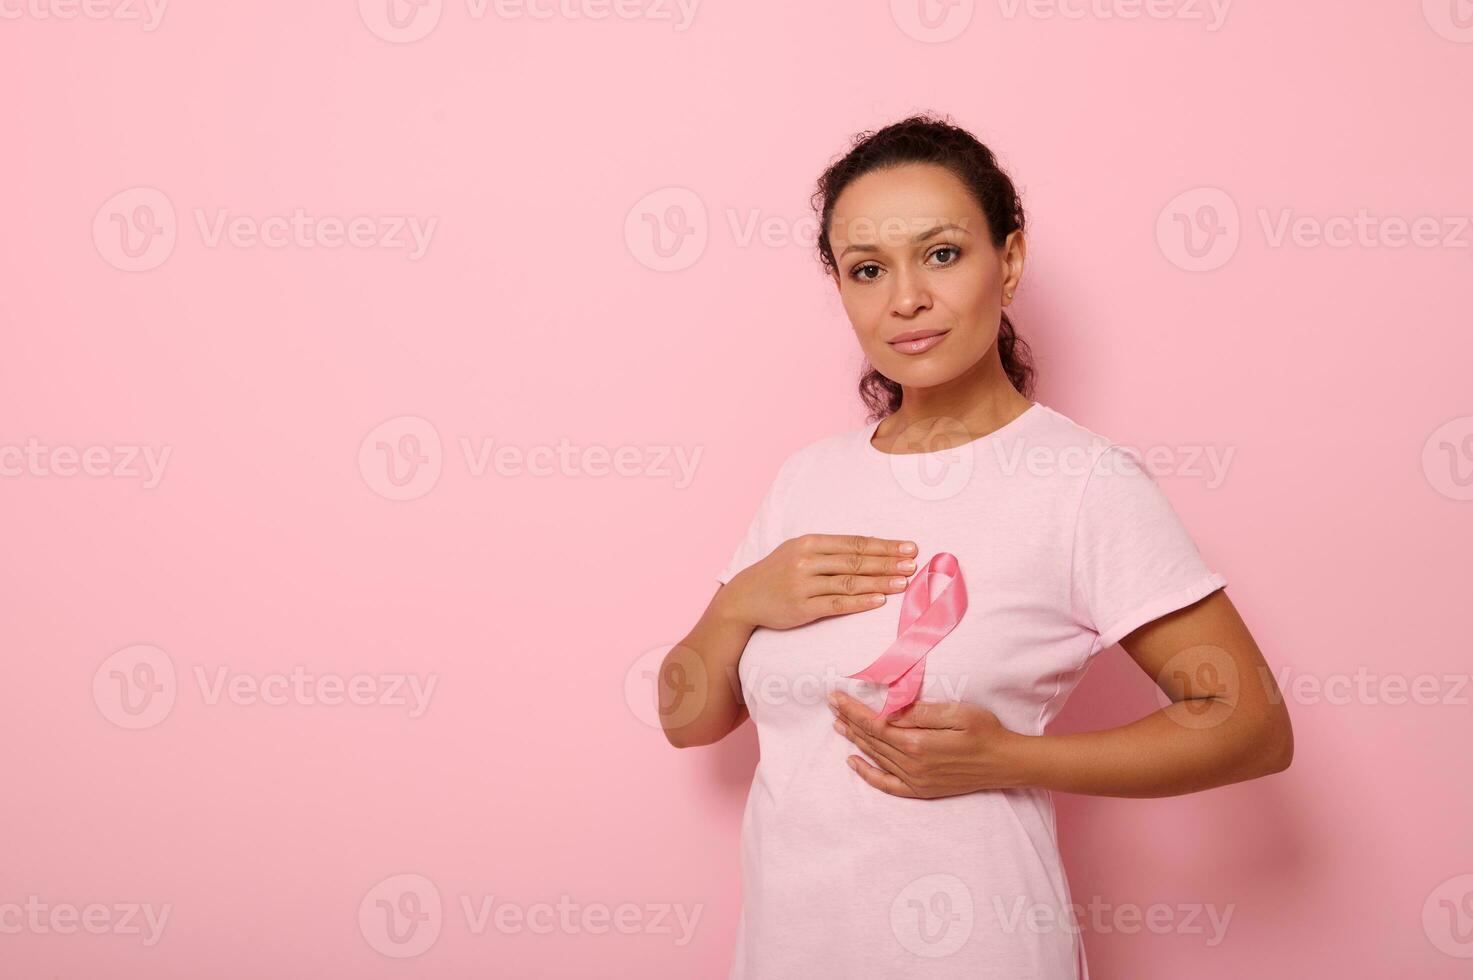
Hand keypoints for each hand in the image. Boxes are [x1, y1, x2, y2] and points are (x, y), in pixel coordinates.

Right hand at [721, 534, 918, 630]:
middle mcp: (806, 560)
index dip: (884, 545)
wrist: (744, 597)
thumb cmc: (777, 573)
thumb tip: (870, 551)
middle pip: (856, 560)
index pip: (854, 542)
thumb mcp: (798, 552)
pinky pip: (837, 604)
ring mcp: (804, 584)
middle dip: (888, 562)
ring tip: (904, 583)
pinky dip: (860, 602)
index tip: (908, 547)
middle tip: (914, 563)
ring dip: (880, 582)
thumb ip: (829, 551)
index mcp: (809, 542)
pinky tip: (879, 601)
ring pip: (849, 582)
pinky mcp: (802, 607)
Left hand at [827, 690, 1029, 797]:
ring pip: (876, 758)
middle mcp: (912, 764)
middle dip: (849, 720)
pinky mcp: (922, 790)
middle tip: (831, 705)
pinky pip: (887, 784)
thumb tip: (887, 711)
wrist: (1006, 762)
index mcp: (918, 743)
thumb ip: (919, 713)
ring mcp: (916, 780)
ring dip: (855, 740)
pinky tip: (853, 762)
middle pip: (871, 740)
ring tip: (838, 725)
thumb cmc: (985, 731)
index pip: (875, 724)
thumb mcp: (956, 713)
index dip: (853, 710)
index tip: (836, 697)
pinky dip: (867, 774)